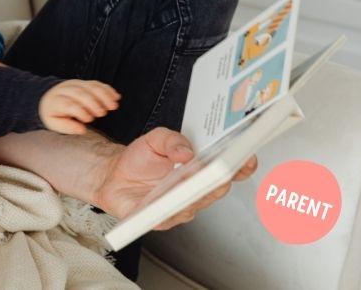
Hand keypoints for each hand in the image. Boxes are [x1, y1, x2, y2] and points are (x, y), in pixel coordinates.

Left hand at [39, 80, 120, 133]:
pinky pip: (97, 83)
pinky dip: (107, 90)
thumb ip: (67, 127)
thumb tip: (82, 130)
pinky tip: (116, 97)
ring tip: (113, 106)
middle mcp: (65, 89)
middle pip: (80, 93)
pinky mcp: (84, 82)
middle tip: (102, 114)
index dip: (80, 111)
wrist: (49, 98)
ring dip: (104, 95)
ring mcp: (75, 83)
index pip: (68, 104)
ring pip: (90, 86)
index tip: (89, 120)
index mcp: (56, 101)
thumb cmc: (54, 114)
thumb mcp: (54, 123)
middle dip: (93, 103)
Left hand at [92, 127, 257, 229]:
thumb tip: (186, 151)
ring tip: (191, 179)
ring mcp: (179, 207)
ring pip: (194, 203)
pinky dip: (168, 209)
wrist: (113, 174)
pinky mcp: (159, 220)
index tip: (247, 155)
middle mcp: (195, 192)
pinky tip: (165, 200)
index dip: (242, 164)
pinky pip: (167, 216)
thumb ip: (172, 140)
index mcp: (201, 170)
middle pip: (216, 189)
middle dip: (220, 178)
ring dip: (195, 193)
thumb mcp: (155, 139)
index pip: (229, 170)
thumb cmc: (140, 159)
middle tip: (220, 167)